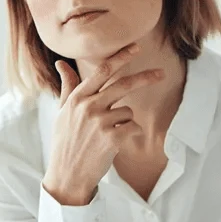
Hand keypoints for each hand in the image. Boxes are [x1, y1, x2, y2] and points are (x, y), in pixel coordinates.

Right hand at [42, 44, 164, 204]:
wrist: (67, 174)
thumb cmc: (65, 142)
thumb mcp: (62, 112)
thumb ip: (67, 86)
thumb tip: (60, 63)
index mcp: (76, 98)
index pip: (101, 71)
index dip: (120, 57)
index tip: (136, 47)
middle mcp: (88, 107)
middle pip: (123, 85)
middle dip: (145, 77)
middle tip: (160, 74)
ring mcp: (100, 122)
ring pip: (128, 111)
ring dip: (124, 122)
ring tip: (106, 136)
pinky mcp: (113, 138)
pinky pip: (133, 127)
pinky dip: (129, 134)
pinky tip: (114, 144)